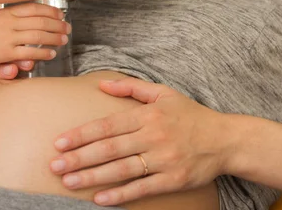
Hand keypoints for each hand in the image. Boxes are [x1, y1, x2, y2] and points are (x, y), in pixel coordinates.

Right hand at [0, 3, 69, 68]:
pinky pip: (29, 52)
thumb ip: (5, 17)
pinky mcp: (5, 52)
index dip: (49, 11)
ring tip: (64, 40)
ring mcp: (8, 37)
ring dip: (54, 37)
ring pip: (38, 36)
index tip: (60, 14)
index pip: (33, 9)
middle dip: (57, 24)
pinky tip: (51, 53)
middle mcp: (9, 23)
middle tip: (67, 28)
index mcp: (5, 13)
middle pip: (40, 21)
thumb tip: (17, 14)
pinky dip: (43, 52)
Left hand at [49, 78, 231, 205]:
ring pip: (122, 169)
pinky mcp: (173, 179)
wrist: (226, 139)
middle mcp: (153, 136)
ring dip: (93, 177)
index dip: (81, 134)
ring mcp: (163, 159)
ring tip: (69, 182)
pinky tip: (100, 199)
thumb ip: (131, 86)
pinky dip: (120, 194)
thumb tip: (102, 83)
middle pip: (110, 148)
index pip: (107, 125)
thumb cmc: (190, 115)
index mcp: (147, 115)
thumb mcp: (163, 93)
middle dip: (79, 157)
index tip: (60, 142)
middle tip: (55, 165)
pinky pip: (143, 188)